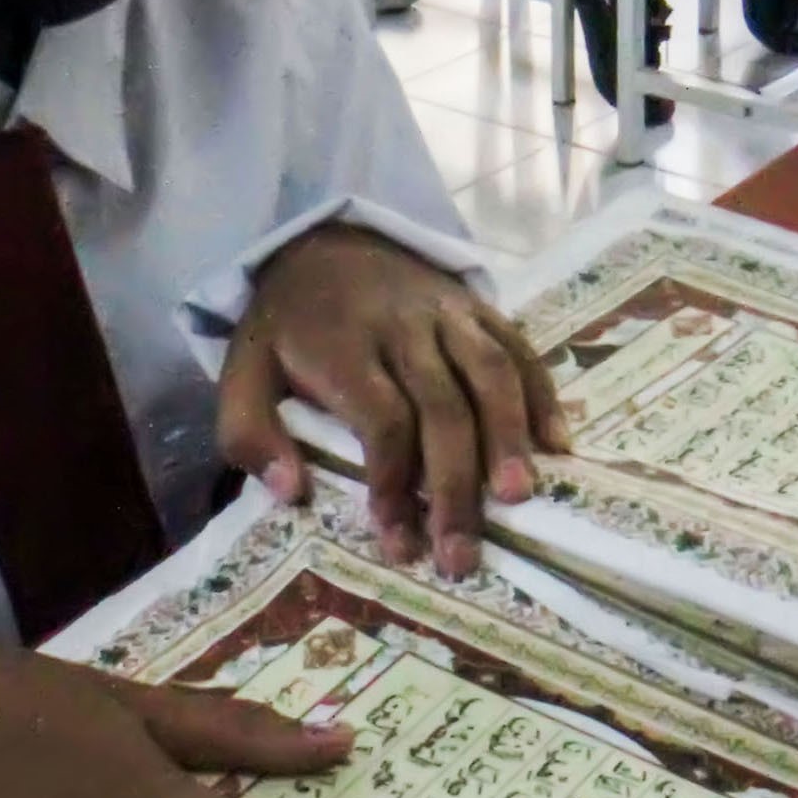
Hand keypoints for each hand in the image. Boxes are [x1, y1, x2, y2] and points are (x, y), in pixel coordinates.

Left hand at [220, 224, 566, 576]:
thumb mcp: (241, 374)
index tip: (398, 540)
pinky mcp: (477, 305)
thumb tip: (293, 494)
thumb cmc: (287, 329)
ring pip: (490, 371)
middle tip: (462, 556)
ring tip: (519, 498)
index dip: (394, 482)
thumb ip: (249, 435)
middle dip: (455, 486)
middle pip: (442, 406)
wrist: (322, 241)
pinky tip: (557, 446)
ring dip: (509, 437)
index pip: (381, 417)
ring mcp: (447, 312)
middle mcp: (401, 326)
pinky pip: (518, 347)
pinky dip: (542, 394)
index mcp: (341, 345)